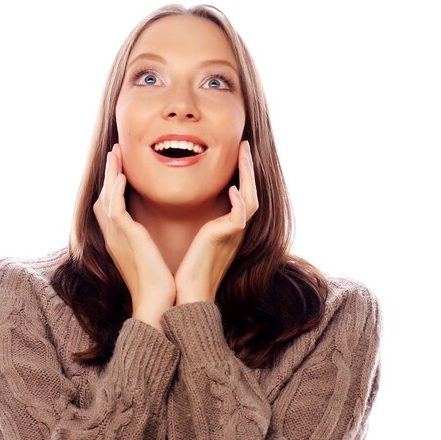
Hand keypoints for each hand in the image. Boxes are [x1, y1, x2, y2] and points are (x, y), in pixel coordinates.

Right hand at [93, 143, 175, 330]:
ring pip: (105, 198)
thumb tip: (151, 236)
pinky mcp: (126, 238)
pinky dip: (117, 191)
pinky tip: (123, 176)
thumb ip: (146, 244)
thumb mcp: (149, 258)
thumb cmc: (158, 285)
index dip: (112, 187)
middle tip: (115, 153)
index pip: (109, 208)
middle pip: (102, 198)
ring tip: (116, 154)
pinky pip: (115, 209)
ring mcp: (117, 237)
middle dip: (108, 174)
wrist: (157, 303)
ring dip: (111, 174)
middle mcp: (113, 237)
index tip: (120, 168)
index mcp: (119, 241)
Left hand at [174, 140, 258, 304]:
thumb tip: (196, 214)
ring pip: (250, 199)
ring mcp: (233, 234)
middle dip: (248, 168)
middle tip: (244, 146)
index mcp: (228, 228)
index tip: (237, 155)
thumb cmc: (188, 270)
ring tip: (243, 155)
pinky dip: (239, 202)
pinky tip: (233, 188)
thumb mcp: (197, 241)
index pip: (241, 195)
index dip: (242, 174)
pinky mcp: (226, 239)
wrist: (188, 293)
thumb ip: (203, 226)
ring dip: (247, 175)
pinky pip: (239, 216)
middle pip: (251, 192)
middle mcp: (235, 230)